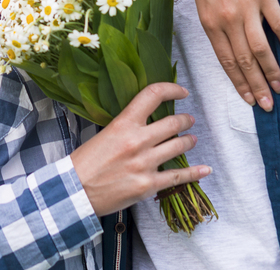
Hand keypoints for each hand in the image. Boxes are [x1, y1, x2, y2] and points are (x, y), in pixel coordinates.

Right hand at [70, 83, 210, 216]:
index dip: (171, 89)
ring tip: (191, 140)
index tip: (181, 92)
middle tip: (188, 120)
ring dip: (188, 141)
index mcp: (123, 123)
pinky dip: (195, 173)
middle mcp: (137, 141)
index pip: (152, 95)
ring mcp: (144, 164)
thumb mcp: (104, 133)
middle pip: (172, 123)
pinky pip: (178, 176)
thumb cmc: (85, 163)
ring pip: (178, 146)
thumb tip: (145, 121)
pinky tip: (204, 169)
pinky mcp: (149, 185)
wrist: (75, 191)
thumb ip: (126, 126)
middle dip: (185, 120)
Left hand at [184, 0, 279, 111]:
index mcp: (209, 21)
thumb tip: (225, 39)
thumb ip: (212, 18)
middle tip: (268, 106)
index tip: (249, 99)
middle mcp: (228, 19)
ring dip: (271, 71)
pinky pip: (277, 24)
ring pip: (261, 48)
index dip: (238, 82)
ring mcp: (247, 8)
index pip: (226, 60)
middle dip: (256, 85)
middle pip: (244, 60)